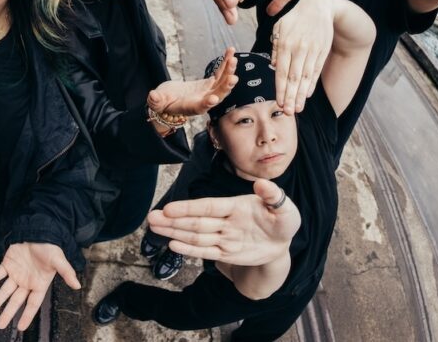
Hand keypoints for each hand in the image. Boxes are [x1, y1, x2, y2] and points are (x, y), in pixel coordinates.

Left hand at [0, 242, 79, 330]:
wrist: (39, 230)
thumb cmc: (50, 246)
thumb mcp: (58, 260)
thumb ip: (66, 273)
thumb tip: (77, 285)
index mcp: (39, 283)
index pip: (32, 303)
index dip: (26, 316)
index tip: (20, 328)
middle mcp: (27, 281)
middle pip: (16, 301)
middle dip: (8, 313)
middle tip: (0, 325)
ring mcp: (16, 273)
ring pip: (5, 290)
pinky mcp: (8, 263)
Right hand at [147, 47, 237, 115]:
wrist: (170, 99)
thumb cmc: (162, 102)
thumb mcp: (158, 101)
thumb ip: (156, 101)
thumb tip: (152, 96)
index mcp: (191, 107)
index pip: (200, 107)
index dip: (207, 103)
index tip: (214, 99)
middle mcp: (203, 101)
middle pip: (217, 95)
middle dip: (225, 87)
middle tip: (232, 77)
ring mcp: (209, 92)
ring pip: (222, 83)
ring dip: (229, 72)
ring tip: (233, 59)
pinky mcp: (210, 84)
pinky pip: (220, 73)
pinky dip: (225, 64)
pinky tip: (230, 52)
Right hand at [147, 178, 299, 265]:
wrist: (282, 242)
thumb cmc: (282, 220)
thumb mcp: (285, 209)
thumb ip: (273, 196)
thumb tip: (261, 184)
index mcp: (235, 207)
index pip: (208, 207)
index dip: (189, 208)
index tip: (169, 208)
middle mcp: (225, 221)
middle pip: (195, 222)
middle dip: (173, 220)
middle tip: (151, 218)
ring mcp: (224, 237)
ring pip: (195, 235)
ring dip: (174, 232)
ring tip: (154, 228)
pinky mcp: (226, 252)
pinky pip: (205, 251)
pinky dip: (189, 249)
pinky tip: (172, 245)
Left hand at [269, 0, 333, 113]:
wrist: (319, 7)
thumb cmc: (295, 19)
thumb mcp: (279, 27)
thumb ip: (276, 46)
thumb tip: (273, 65)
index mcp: (285, 44)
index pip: (281, 71)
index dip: (280, 89)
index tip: (278, 102)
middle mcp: (298, 49)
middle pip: (294, 77)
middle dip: (290, 97)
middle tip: (288, 113)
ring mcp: (312, 51)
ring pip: (306, 77)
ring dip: (301, 94)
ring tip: (298, 108)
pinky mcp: (322, 51)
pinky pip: (316, 71)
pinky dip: (312, 83)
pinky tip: (308, 95)